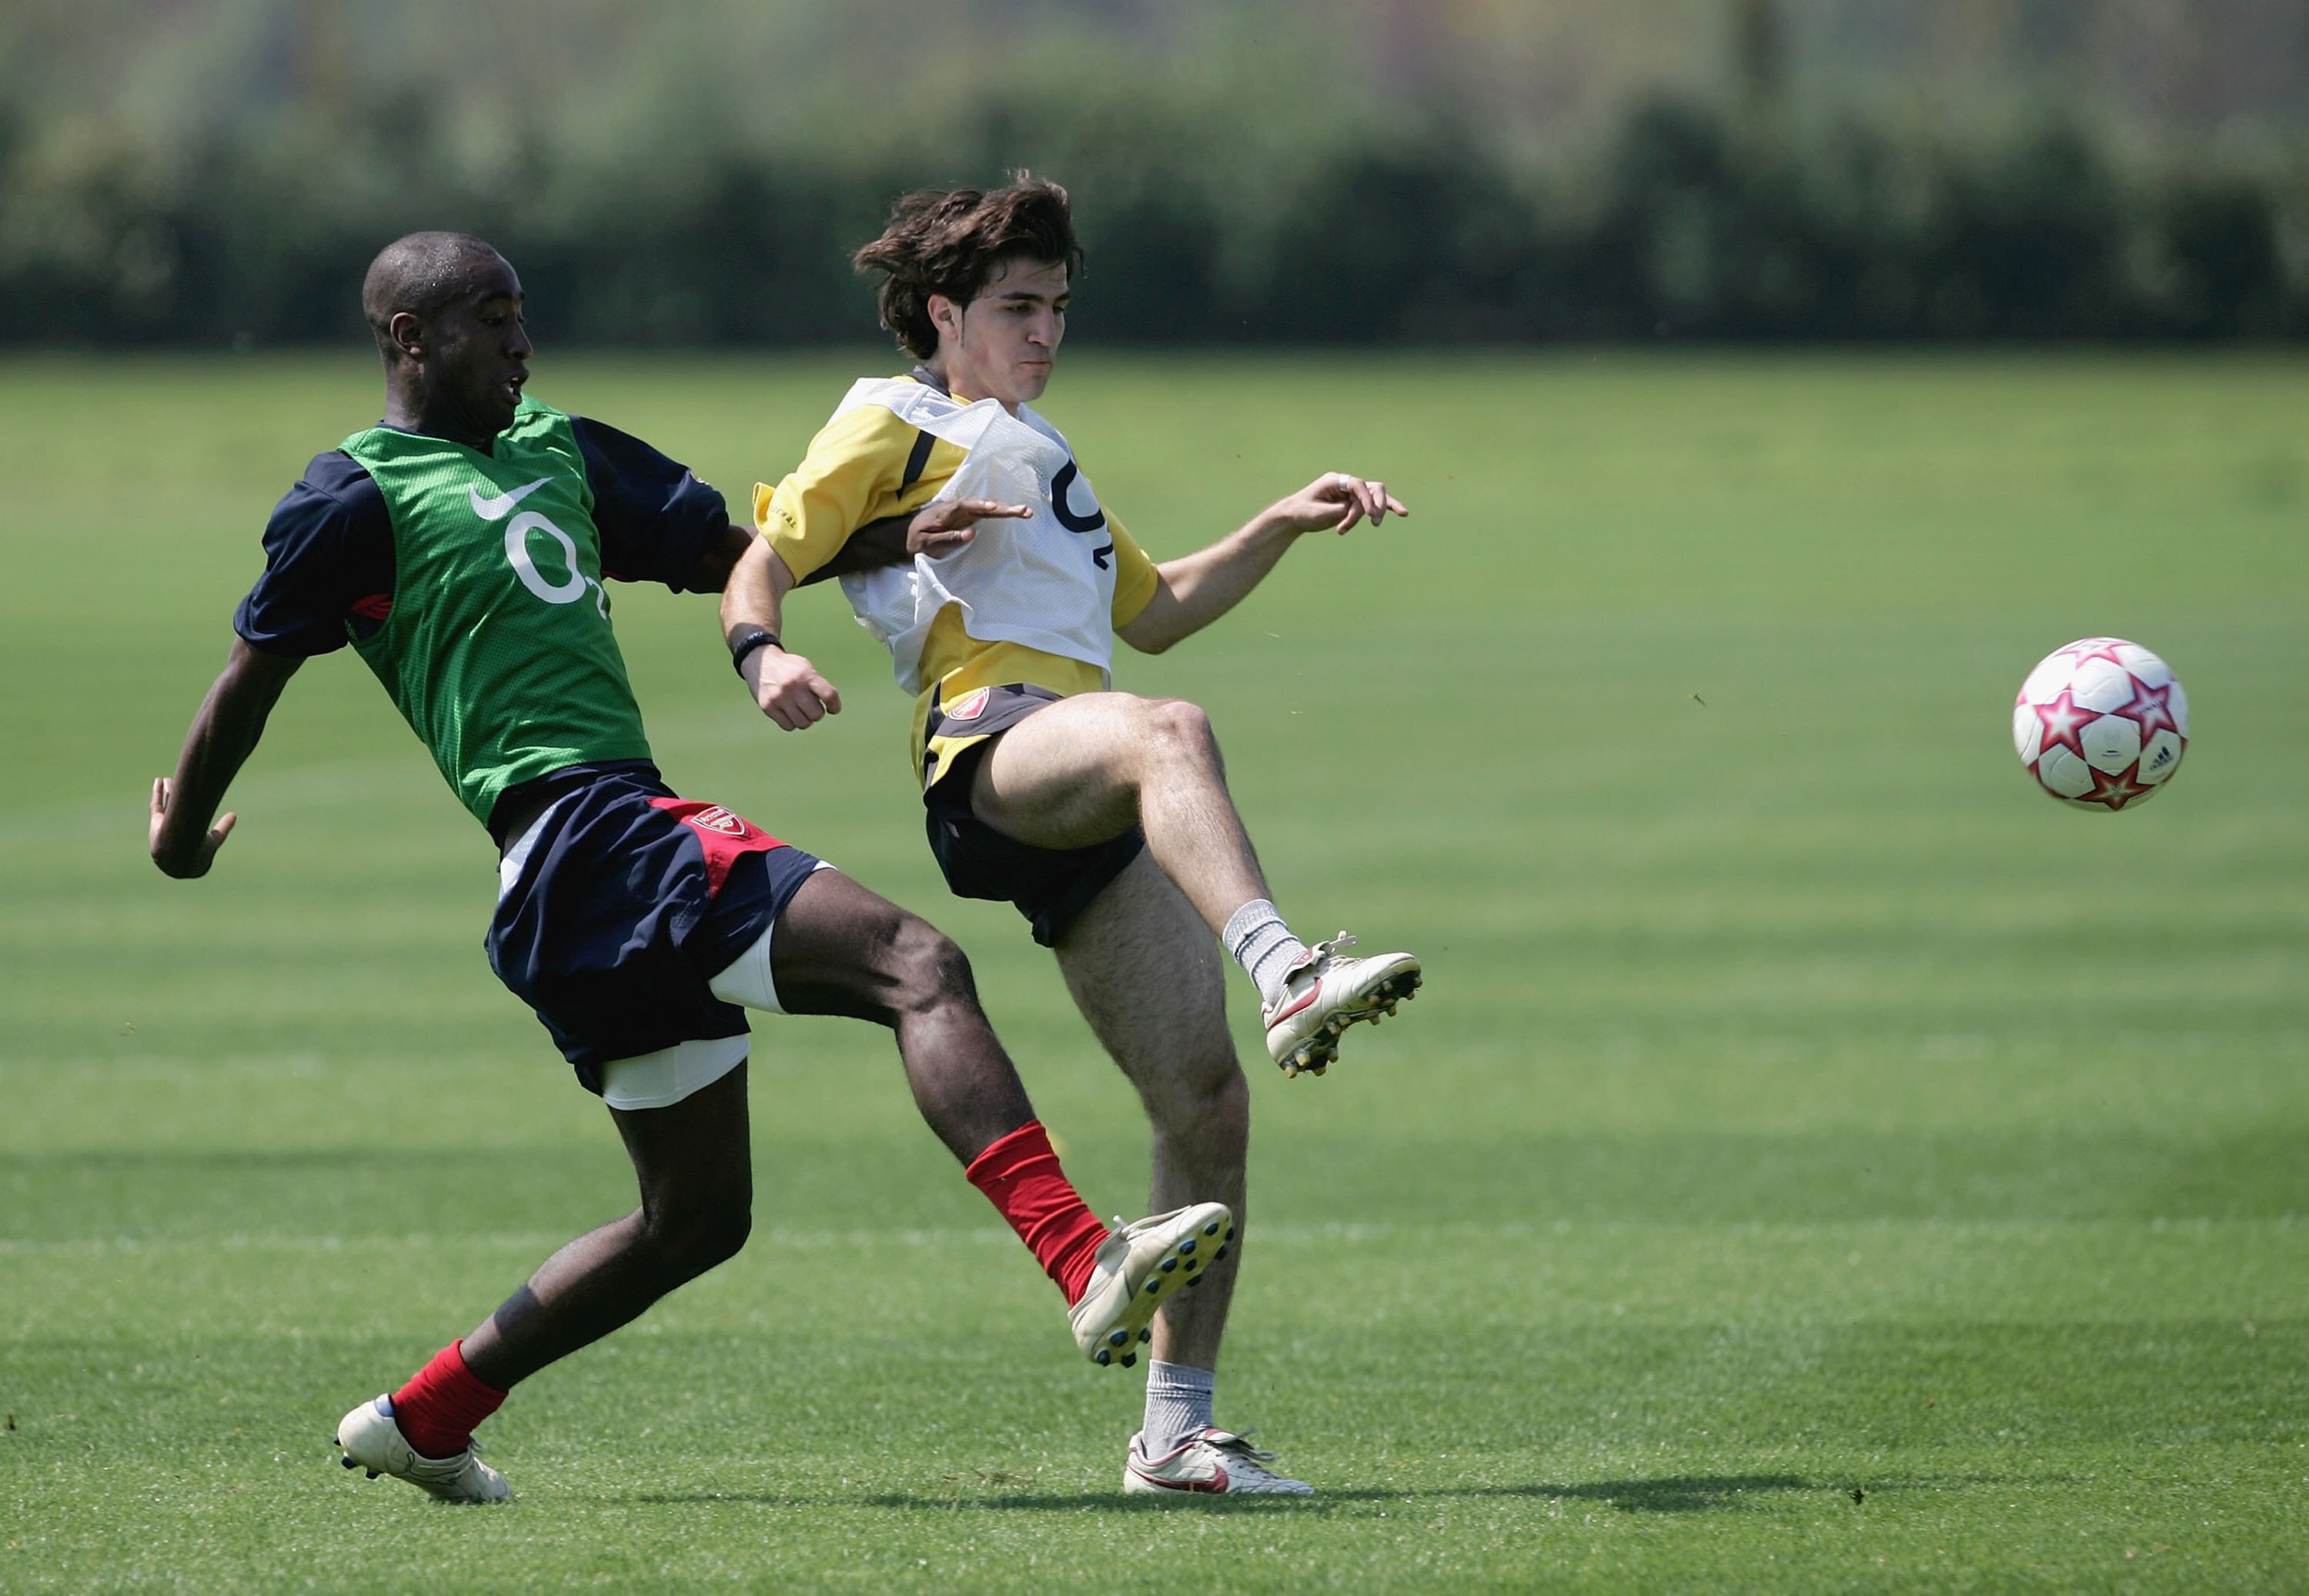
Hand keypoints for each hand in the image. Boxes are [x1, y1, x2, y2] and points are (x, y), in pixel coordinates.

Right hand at [149, 777, 235, 877]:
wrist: (180, 853)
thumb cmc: (199, 849)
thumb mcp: (215, 839)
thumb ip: (224, 828)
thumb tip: (233, 815)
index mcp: (190, 845)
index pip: (195, 830)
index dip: (198, 816)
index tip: (203, 804)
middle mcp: (176, 837)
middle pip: (176, 813)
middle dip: (177, 799)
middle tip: (180, 785)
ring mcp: (164, 831)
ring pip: (166, 808)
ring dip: (168, 793)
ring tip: (168, 779)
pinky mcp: (156, 824)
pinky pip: (156, 807)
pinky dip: (157, 793)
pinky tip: (158, 781)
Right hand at [743, 645, 842, 731]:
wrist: (760, 662)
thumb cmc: (790, 669)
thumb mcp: (806, 669)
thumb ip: (819, 686)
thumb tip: (830, 708)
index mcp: (806, 674)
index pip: (829, 695)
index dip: (835, 705)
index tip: (833, 708)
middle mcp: (793, 686)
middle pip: (816, 714)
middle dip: (817, 713)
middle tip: (812, 707)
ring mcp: (779, 698)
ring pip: (803, 724)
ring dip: (805, 720)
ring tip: (801, 710)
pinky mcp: (768, 707)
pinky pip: (788, 726)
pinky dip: (792, 723)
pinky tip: (789, 713)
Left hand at [908, 497, 1029, 557]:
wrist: (911, 533)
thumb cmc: (917, 539)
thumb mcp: (925, 543)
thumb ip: (947, 538)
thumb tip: (972, 534)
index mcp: (944, 512)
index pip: (963, 506)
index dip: (978, 505)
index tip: (993, 508)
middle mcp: (958, 508)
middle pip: (981, 504)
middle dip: (1002, 507)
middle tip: (1022, 510)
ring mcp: (965, 512)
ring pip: (988, 508)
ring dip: (1007, 509)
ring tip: (1026, 512)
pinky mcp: (970, 517)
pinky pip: (988, 513)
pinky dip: (1001, 512)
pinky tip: (1016, 512)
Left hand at [1265, 471, 1408, 535]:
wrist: (1295, 516)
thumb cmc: (1303, 512)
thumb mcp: (1318, 513)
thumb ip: (1338, 510)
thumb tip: (1356, 509)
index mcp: (1335, 481)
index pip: (1357, 485)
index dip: (1365, 498)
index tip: (1370, 514)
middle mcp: (1346, 484)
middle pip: (1372, 487)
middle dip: (1376, 504)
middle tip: (1373, 522)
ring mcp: (1352, 493)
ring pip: (1376, 496)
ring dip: (1379, 510)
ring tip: (1375, 525)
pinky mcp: (1354, 503)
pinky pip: (1372, 505)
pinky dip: (1385, 509)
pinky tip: (1402, 513)